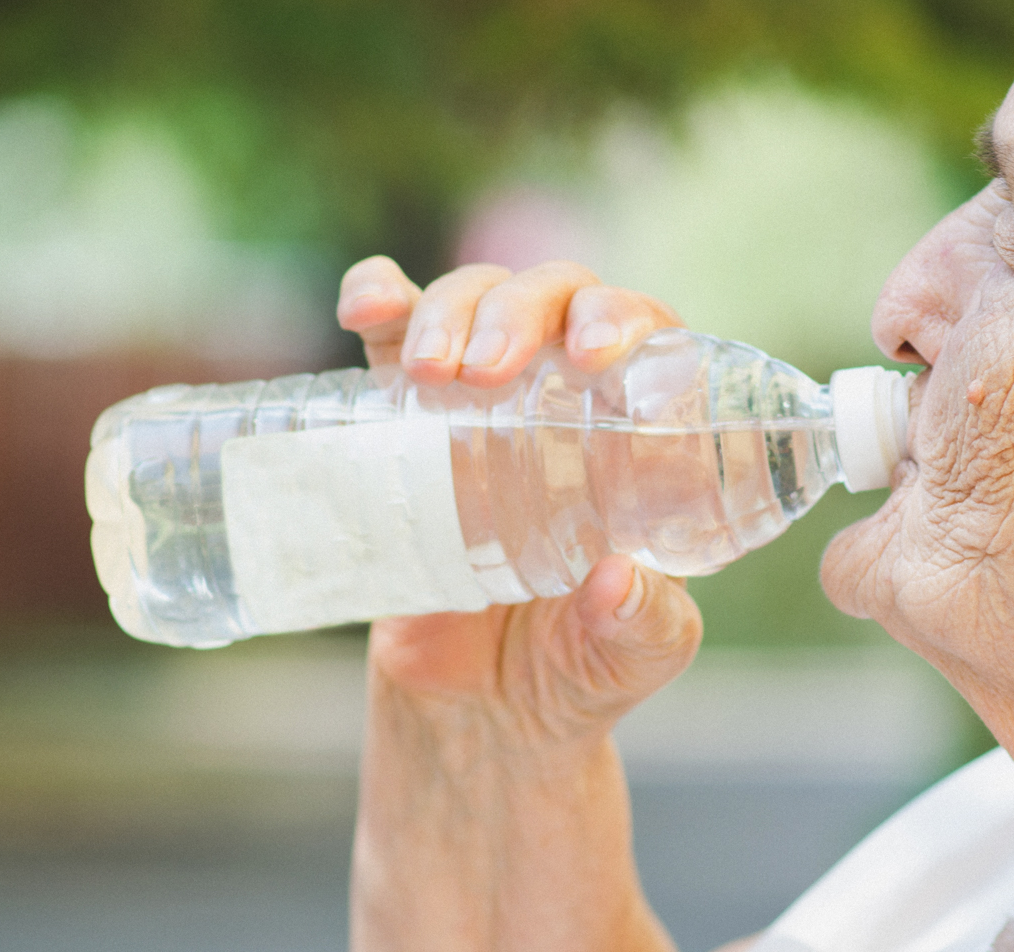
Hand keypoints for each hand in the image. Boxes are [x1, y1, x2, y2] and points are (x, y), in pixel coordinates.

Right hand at [339, 256, 696, 950]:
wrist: (478, 717)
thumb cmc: (579, 671)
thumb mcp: (632, 656)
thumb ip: (642, 625)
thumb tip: (619, 579)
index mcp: (637, 432)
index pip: (646, 333)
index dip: (623, 318)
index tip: (594, 353)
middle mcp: (566, 398)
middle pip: (555, 295)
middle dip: (520, 308)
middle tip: (490, 368)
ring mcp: (483, 403)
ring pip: (474, 300)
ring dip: (449, 308)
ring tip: (429, 369)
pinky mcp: (407, 423)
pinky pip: (390, 340)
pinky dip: (378, 302)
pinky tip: (367, 304)